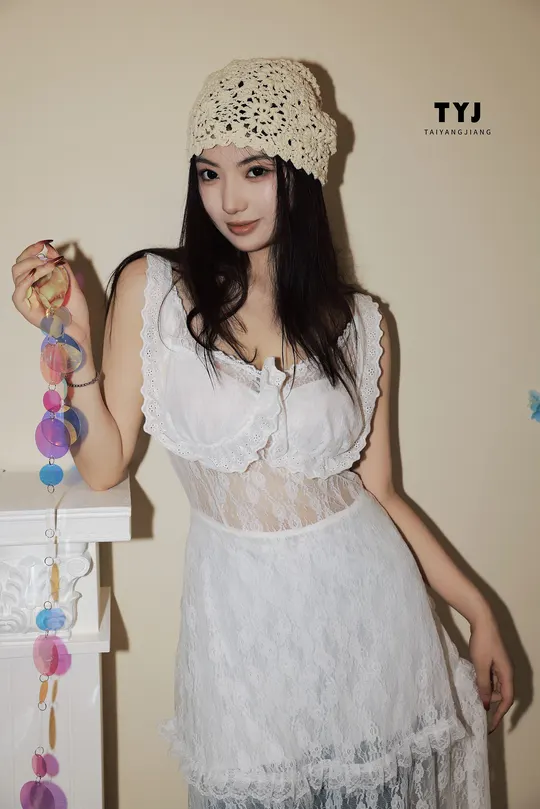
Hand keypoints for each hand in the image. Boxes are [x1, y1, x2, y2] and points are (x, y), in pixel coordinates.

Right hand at [11, 240, 90, 345]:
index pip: (26, 262)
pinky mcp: (25, 310)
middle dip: (30, 255)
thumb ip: (62, 268)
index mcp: (37, 283)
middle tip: (45, 255)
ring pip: (17, 275)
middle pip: (18, 266)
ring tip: (48, 266)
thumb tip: (52, 250)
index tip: (44, 244)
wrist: (80, 331)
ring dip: (33, 265)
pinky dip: (27, 280)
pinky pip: (18, 292)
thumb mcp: (72, 284)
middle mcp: (29, 290)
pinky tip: (37, 275)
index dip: (32, 250)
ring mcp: (26, 300)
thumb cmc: (76, 312)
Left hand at [469, 613, 513, 733]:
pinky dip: (484, 683)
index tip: (490, 726)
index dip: (499, 715)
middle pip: (502, 694)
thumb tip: (486, 705)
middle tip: (477, 708)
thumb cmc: (482, 642)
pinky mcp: (495, 661)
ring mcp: (501, 666)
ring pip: (496, 686)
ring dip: (486, 692)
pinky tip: (474, 682)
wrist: (482, 620)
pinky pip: (492, 678)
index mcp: (508, 674)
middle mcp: (507, 672)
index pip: (506, 701)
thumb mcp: (481, 665)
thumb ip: (484, 686)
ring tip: (473, 695)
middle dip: (491, 702)